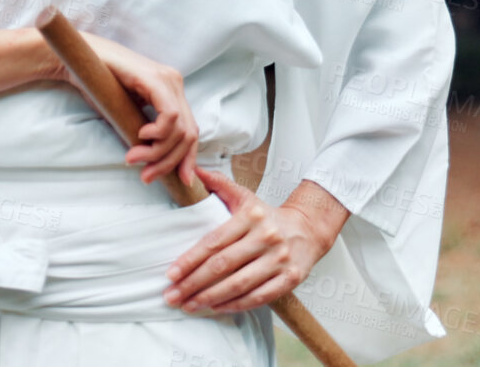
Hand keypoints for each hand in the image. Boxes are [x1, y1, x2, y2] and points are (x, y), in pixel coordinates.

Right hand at [62, 30, 201, 188]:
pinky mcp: (155, 78)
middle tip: (146, 176)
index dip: (187, 159)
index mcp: (171, 92)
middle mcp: (174, 84)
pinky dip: (159, 132)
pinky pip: (171, 114)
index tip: (181, 180)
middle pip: (189, 134)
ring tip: (134, 158)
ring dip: (158, 151)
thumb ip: (144, 135)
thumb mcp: (128, 116)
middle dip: (169, 161)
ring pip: (181, 128)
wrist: (79, 63)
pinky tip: (141, 135)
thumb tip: (155, 165)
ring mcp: (167, 80)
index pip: (190, 130)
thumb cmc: (99, 88)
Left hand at [161, 167, 338, 314]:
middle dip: (193, 283)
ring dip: (210, 298)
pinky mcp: (291, 278)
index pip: (214, 241)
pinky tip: (216, 307)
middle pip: (223, 265)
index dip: (190, 259)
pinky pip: (259, 296)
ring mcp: (280, 259)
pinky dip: (236, 305)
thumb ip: (217, 184)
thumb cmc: (266, 216)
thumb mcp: (244, 196)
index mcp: (251, 216)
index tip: (171, 274)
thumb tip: (191, 171)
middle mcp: (266, 237)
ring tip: (188, 305)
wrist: (308, 229)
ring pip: (239, 284)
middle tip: (172, 295)